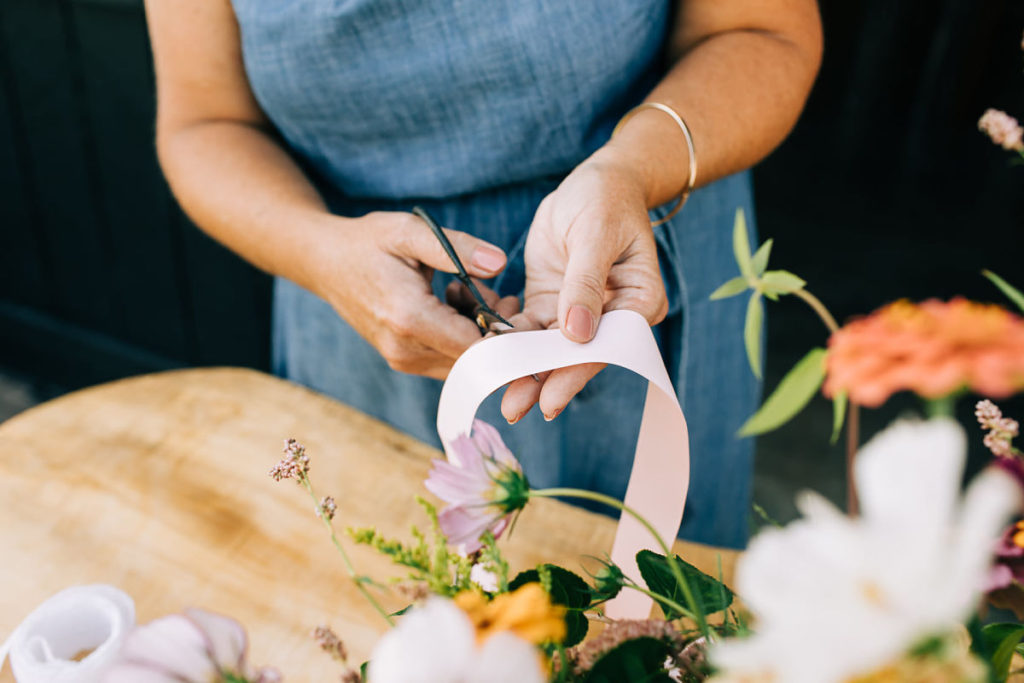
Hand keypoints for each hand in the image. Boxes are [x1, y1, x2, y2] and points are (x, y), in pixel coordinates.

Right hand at [314, 211, 519, 379]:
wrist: (325, 263)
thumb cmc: (368, 242)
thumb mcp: (410, 230)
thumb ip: (457, 247)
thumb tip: (500, 263)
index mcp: (409, 318)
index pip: (478, 347)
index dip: (504, 330)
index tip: (509, 299)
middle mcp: (405, 350)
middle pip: (475, 360)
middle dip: (495, 331)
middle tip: (495, 292)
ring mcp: (403, 360)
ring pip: (465, 363)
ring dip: (479, 333)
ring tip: (466, 291)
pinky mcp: (404, 361)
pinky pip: (448, 360)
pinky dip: (461, 337)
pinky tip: (452, 303)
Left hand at [500, 153, 667, 421]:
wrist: (595, 182)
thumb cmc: (606, 200)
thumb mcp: (596, 234)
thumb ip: (586, 284)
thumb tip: (577, 334)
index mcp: (639, 303)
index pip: (606, 346)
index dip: (576, 371)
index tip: (550, 396)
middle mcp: (613, 316)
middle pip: (576, 355)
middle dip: (545, 381)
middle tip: (515, 408)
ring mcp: (580, 313)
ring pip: (550, 348)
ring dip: (524, 370)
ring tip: (500, 397)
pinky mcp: (554, 303)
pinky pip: (531, 328)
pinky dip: (511, 340)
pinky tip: (490, 355)